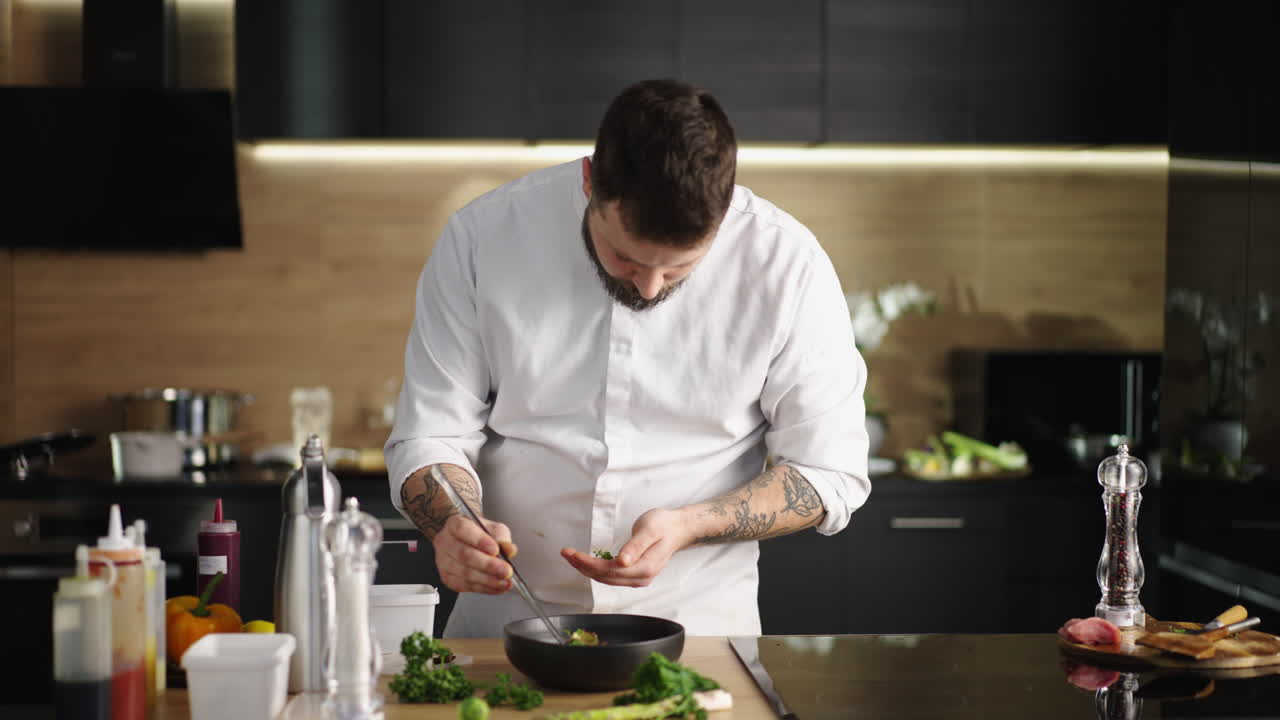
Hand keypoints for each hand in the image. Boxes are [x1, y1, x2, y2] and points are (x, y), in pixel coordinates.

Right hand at [431, 513, 517, 594]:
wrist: (466, 543)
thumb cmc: (479, 534)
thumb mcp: (493, 528)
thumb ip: (501, 537)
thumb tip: (510, 550)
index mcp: (454, 524)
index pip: (462, 529)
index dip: (479, 540)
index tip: (495, 549)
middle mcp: (445, 542)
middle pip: (464, 554)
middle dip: (488, 565)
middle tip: (506, 570)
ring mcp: (443, 561)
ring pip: (465, 573)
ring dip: (488, 580)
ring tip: (505, 582)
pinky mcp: (447, 578)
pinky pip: (465, 586)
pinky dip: (484, 588)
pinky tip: (497, 587)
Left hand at [560, 507, 687, 587]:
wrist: (678, 528)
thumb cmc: (664, 525)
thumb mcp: (650, 529)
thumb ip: (636, 545)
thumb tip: (623, 561)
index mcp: (644, 567)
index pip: (609, 570)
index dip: (588, 563)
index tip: (573, 554)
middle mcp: (641, 577)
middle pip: (605, 577)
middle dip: (583, 566)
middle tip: (566, 553)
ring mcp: (638, 578)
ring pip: (606, 579)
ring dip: (587, 569)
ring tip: (572, 557)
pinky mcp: (635, 575)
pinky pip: (611, 577)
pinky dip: (596, 570)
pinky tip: (587, 563)